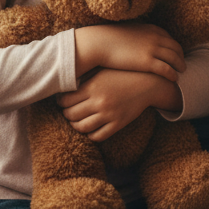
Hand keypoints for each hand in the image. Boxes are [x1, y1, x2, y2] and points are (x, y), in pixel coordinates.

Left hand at [57, 68, 180, 140]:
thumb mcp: (101, 72)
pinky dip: (90, 135)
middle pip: (71, 115)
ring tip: (76, 121)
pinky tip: (90, 128)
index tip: (62, 101)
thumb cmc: (121, 74)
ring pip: (82, 127)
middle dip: (66, 114)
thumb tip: (64, 85)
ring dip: (76, 126)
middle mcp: (99, 102)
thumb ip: (84, 79)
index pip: (65, 101)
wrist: (147, 82)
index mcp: (92, 87)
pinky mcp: (118, 124)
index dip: (60, 102)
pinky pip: (98, 136)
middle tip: (68, 111)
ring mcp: (109, 114)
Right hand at [74, 23, 185, 83]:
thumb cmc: (109, 38)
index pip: (170, 39)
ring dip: (180, 65)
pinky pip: (167, 69)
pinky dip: (173, 74)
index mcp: (151, 29)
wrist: (100, 43)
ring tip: (181, 71)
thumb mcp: (129, 31)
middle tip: (182, 64)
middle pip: (176, 48)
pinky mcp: (148, 62)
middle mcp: (155, 38)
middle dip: (181, 56)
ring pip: (175, 59)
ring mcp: (153, 49)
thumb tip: (139, 39)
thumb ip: (139, 34)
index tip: (176, 54)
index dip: (175, 47)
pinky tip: (174, 79)